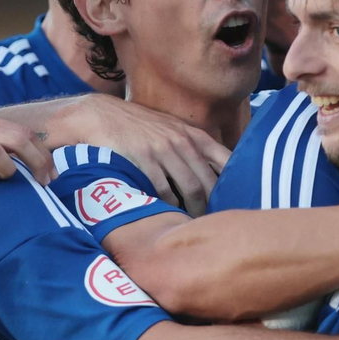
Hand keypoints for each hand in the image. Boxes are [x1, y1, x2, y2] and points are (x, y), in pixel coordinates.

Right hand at [62, 96, 230, 214]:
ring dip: (195, 210)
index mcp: (194, 135)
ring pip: (191, 188)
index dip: (235, 182)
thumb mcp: (172, 130)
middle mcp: (183, 141)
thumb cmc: (140, 128)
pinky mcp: (145, 160)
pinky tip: (169, 213)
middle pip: (210, 181)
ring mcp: (164, 150)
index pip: (226, 160)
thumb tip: (216, 173)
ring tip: (194, 223)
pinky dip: (169, 206)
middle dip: (214, 205)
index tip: (236, 200)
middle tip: (214, 221)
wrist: (102, 116)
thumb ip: (193, 148)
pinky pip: (164, 190)